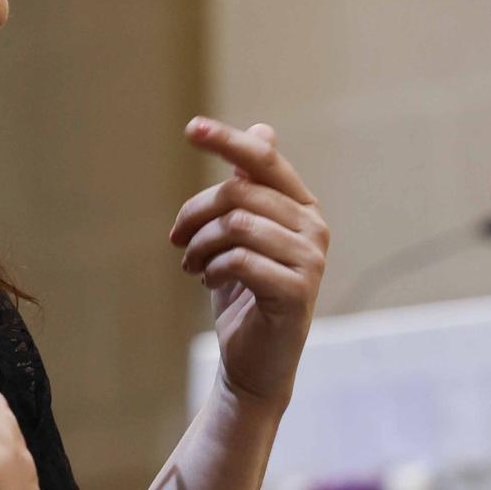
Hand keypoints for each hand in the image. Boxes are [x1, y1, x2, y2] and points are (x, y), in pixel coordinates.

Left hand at [168, 119, 329, 414]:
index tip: (190, 128)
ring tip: (191, 264)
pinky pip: (240, 260)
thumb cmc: (244, 293)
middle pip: (238, 192)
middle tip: (177, 240)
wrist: (255, 361)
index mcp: (300, 207)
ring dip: (200, 245)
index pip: (264, 159)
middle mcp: (313, 227)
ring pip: (236, 225)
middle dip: (195, 213)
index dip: (227, 140)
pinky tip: (208, 280)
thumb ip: (249, 187)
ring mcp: (310, 260)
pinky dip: (212, 268)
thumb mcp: (240, 235)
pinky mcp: (298, 291)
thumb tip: (262, 129)